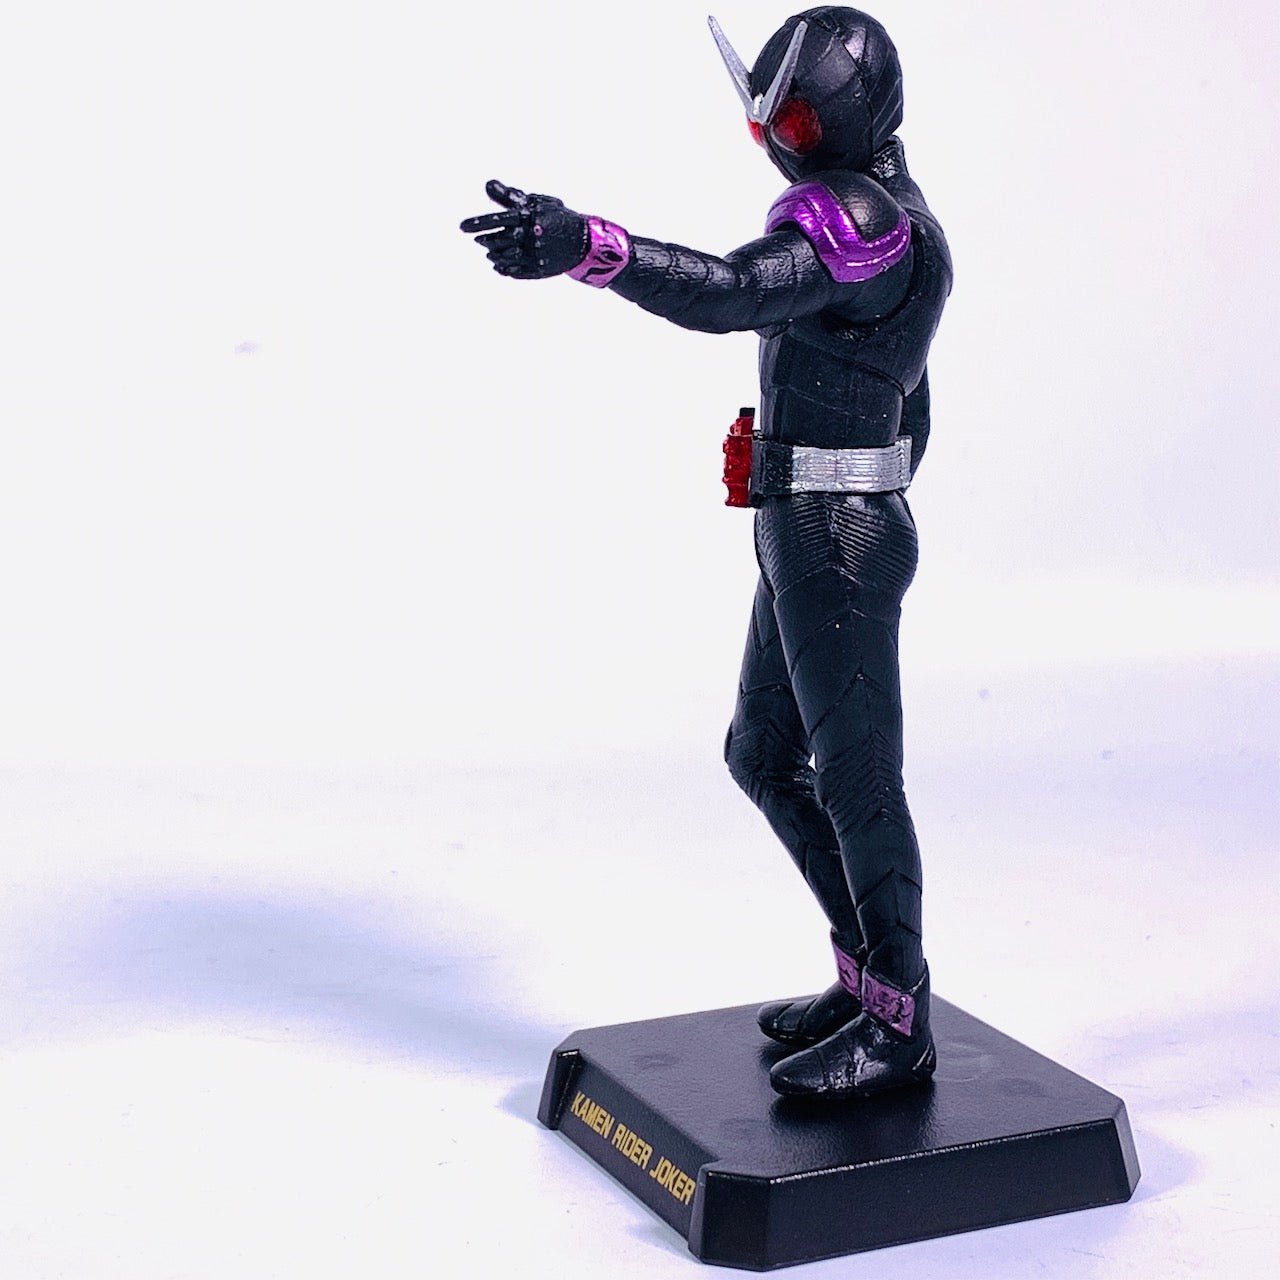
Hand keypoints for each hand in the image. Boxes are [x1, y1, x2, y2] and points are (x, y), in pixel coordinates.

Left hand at [459, 179, 588, 279]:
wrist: (584, 241)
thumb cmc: (557, 218)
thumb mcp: (536, 203)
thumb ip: (511, 196)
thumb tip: (487, 185)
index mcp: (530, 216)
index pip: (498, 219)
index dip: (478, 223)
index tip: (461, 227)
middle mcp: (532, 236)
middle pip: (498, 240)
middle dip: (486, 241)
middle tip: (479, 240)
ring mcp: (536, 255)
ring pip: (504, 257)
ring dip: (493, 255)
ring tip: (489, 252)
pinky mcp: (540, 269)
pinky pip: (515, 272)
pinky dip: (504, 269)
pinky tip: (498, 265)